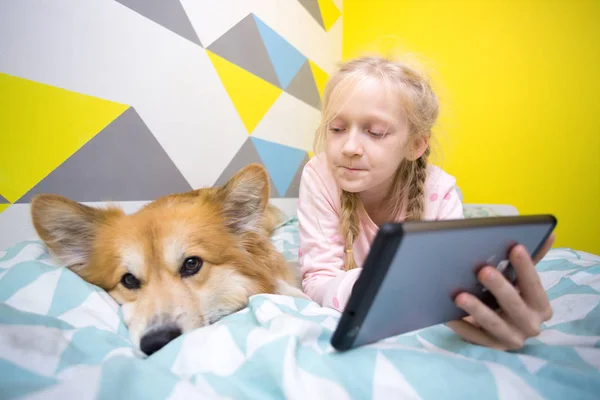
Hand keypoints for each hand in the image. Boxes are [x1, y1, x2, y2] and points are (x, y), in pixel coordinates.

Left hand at [447, 234, 554, 349]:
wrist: (499, 327)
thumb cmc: (509, 296)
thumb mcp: (520, 281)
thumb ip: (531, 259)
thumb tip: (549, 232)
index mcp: (541, 306)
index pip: (535, 286)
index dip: (526, 267)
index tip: (515, 247)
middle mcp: (530, 325)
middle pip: (515, 306)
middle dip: (499, 287)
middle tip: (482, 270)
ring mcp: (511, 339)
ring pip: (493, 324)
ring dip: (477, 309)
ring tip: (459, 296)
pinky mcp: (491, 348)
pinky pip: (473, 337)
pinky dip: (460, 326)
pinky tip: (446, 315)